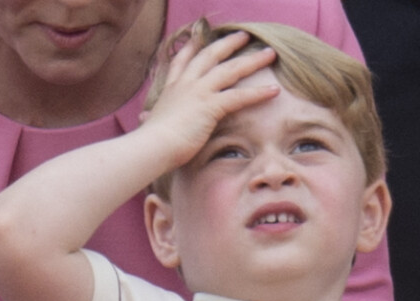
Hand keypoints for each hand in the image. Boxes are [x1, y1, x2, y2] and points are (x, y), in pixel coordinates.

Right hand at [140, 31, 278, 171]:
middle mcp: (186, 84)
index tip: (199, 36)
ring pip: (231, 70)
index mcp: (172, 88)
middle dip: (228, 44)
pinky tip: (274, 90)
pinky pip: (240, 96)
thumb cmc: (152, 141)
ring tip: (269, 54)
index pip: (183, 61)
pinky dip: (258, 93)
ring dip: (252, 61)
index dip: (192, 47)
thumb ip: (151, 117)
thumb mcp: (151, 123)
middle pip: (211, 56)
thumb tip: (145, 118)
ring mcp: (199, 92)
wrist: (153, 146)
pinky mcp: (211, 105)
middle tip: (242, 36)